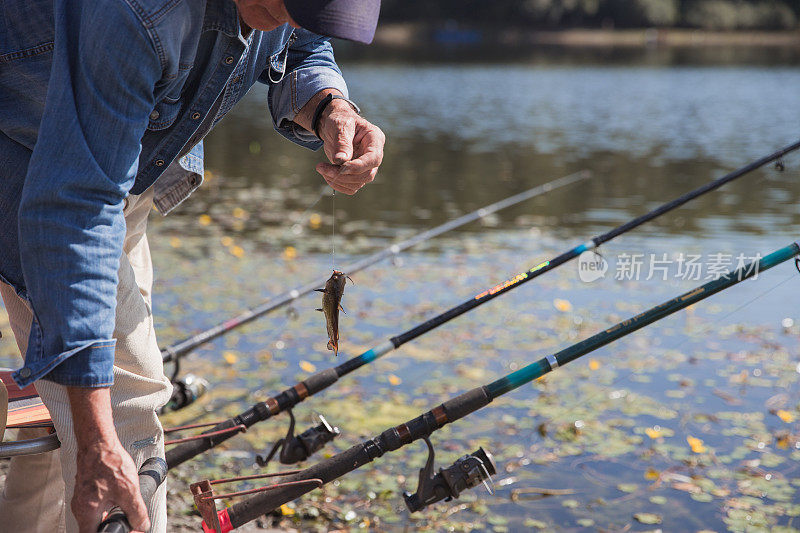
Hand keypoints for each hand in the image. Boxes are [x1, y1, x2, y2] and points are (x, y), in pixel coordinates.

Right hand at [67, 387, 149, 532]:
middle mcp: (80, 508)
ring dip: (110, 515)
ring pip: (95, 517)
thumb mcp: (129, 490)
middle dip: (112, 525)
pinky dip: (107, 505)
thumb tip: (141, 525)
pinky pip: (94, 505)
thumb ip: (136, 511)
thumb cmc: (109, 462)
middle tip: (127, 520)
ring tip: (123, 506)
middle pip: (95, 528)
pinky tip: (117, 496)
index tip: (128, 530)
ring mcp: (81, 499)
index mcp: (87, 513)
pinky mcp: (85, 490)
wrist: (98, 442)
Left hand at [315, 99, 384, 194]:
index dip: (359, 166)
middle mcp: (374, 155)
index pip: (374, 158)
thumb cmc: (340, 120)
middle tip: (322, 167)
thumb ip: (342, 142)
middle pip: (367, 174)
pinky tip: (326, 173)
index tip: (341, 168)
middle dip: (344, 175)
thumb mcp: (340, 126)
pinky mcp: (358, 174)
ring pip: (358, 183)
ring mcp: (367, 166)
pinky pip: (351, 187)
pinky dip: (338, 184)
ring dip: (338, 180)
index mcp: (375, 139)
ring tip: (321, 168)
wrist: (335, 126)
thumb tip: (340, 161)